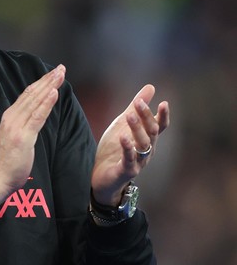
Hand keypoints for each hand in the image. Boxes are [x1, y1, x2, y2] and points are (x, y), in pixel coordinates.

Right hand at [0, 65, 65, 214]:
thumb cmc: (8, 162)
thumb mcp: (15, 137)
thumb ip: (24, 125)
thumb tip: (35, 116)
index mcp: (10, 117)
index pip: (27, 95)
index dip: (40, 83)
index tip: (53, 74)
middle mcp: (12, 118)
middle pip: (32, 94)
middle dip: (47, 80)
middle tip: (61, 68)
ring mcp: (17, 126)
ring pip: (35, 101)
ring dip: (49, 86)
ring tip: (60, 75)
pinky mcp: (23, 137)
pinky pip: (37, 117)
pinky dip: (46, 104)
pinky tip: (53, 93)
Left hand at [91, 84, 169, 206]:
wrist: (102, 177)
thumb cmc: (115, 150)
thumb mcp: (123, 125)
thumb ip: (136, 107)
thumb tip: (151, 87)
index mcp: (147, 139)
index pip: (160, 126)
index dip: (163, 116)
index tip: (163, 103)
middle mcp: (147, 151)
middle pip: (151, 132)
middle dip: (146, 117)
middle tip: (138, 103)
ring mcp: (139, 162)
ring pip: (143, 144)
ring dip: (137, 129)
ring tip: (129, 115)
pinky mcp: (127, 171)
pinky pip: (130, 159)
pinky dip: (128, 148)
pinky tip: (124, 138)